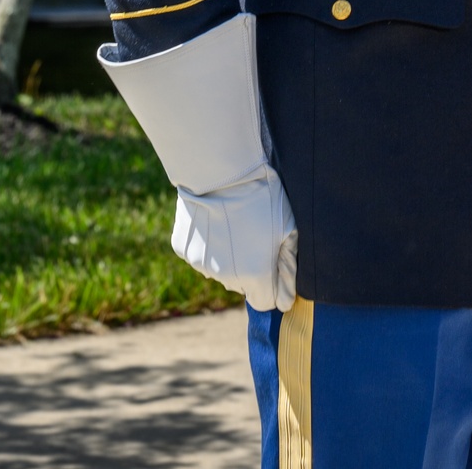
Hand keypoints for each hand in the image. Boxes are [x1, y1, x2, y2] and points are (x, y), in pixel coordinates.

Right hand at [172, 162, 297, 312]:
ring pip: (220, 270)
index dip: (272, 283)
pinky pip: (200, 254)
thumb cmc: (262, 194)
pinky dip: (208, 243)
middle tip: (255, 231)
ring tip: (234, 221)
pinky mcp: (183, 249)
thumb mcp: (288, 227)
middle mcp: (226, 277)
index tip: (273, 260)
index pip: (265, 301)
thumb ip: (288, 269)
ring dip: (228, 254)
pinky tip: (214, 218)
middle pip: (243, 285)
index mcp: (255, 275)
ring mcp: (201, 264)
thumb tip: (285, 302)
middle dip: (251, 266)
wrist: (221, 169)